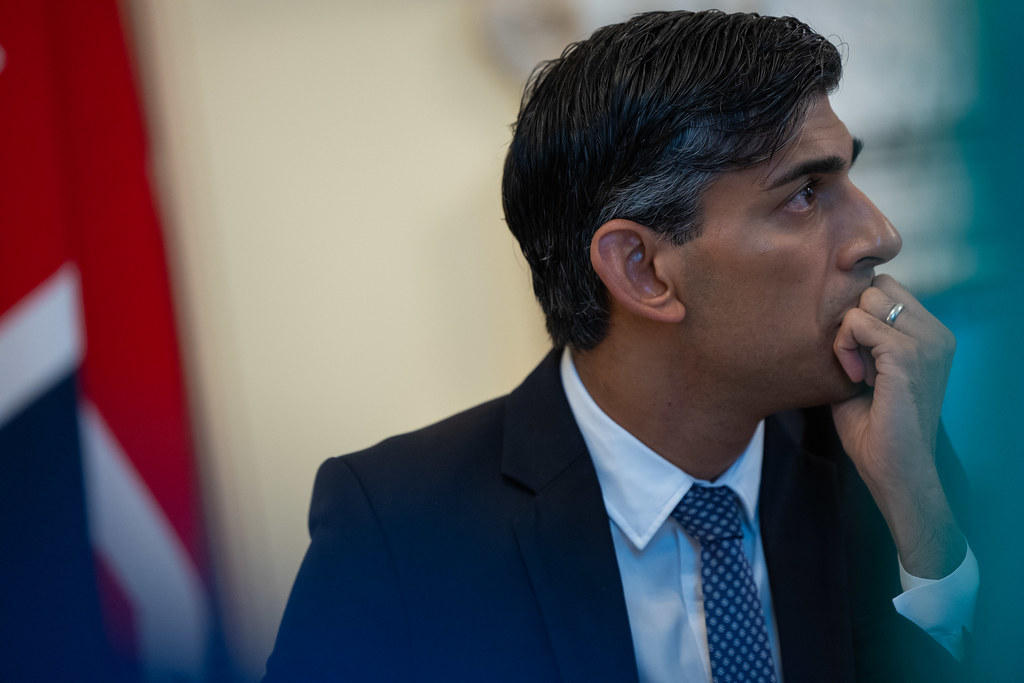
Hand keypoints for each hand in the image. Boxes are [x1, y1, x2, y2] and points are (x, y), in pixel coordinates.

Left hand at [831, 274, 964, 578]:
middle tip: (850, 360)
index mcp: (931, 335)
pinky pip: (859, 322)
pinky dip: (844, 346)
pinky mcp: (908, 354)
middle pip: (876, 287)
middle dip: (852, 317)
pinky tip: (853, 377)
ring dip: (846, 333)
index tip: (853, 352)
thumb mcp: (863, 373)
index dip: (858, 312)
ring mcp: (926, 341)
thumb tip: (825, 313)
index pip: (886, 289)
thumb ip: (855, 341)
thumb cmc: (875, 430)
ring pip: (866, 299)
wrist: (894, 470)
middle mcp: (935, 333)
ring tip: (852, 370)